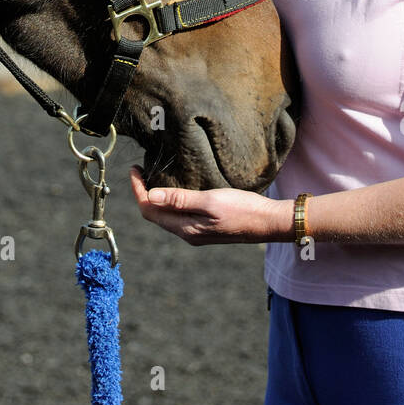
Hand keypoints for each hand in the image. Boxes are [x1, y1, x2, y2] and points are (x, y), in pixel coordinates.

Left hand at [129, 166, 284, 243]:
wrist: (269, 223)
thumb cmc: (243, 210)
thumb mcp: (211, 201)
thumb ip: (181, 200)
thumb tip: (151, 196)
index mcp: (186, 229)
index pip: (150, 211)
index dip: (138, 191)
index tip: (135, 170)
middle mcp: (188, 234)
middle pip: (155, 215)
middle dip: (143, 194)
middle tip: (140, 171)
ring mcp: (197, 232)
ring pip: (166, 215)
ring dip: (156, 198)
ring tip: (153, 177)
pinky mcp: (205, 227)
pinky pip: (179, 215)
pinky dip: (170, 201)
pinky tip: (174, 189)